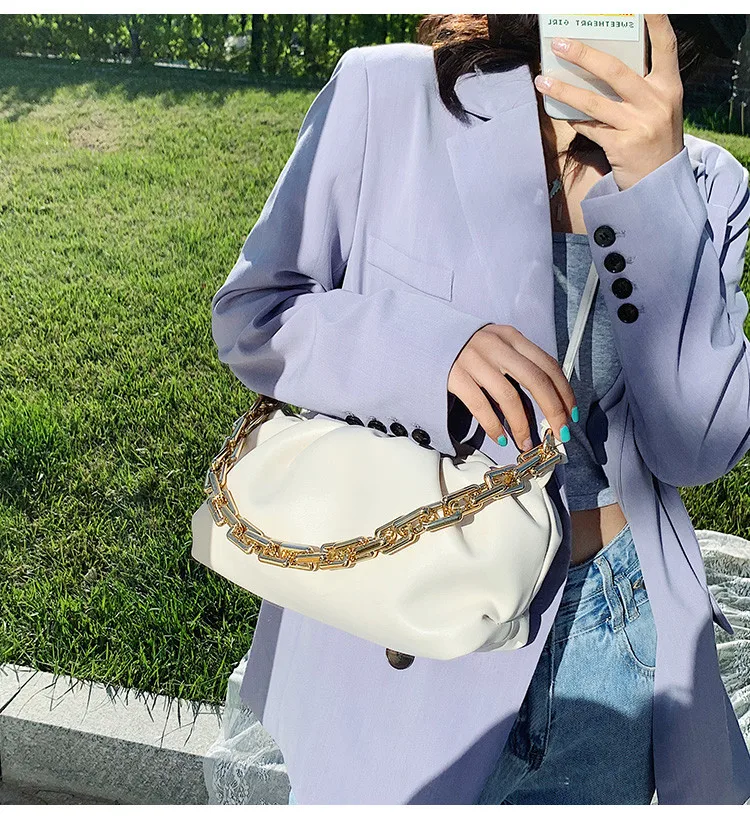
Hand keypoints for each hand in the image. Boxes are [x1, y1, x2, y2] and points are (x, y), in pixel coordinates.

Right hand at [447, 325, 576, 451]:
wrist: (425, 337)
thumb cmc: (466, 347)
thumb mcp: (497, 345)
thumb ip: (518, 361)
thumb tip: (547, 397)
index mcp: (511, 337)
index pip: (547, 364)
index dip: (564, 391)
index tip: (571, 414)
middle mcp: (496, 346)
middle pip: (535, 380)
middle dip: (553, 411)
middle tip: (560, 434)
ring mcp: (474, 360)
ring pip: (508, 396)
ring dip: (522, 425)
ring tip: (526, 444)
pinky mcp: (455, 376)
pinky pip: (481, 405)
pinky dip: (494, 425)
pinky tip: (501, 436)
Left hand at [533, 14, 684, 190]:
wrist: (660, 183)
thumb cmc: (654, 139)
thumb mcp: (658, 108)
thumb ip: (639, 87)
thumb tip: (597, 66)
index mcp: (669, 87)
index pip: (666, 47)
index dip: (657, 23)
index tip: (646, 4)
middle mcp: (656, 102)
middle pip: (615, 70)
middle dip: (583, 54)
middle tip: (559, 43)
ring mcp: (639, 125)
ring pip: (593, 101)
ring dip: (563, 90)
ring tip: (542, 80)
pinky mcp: (622, 146)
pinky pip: (589, 127)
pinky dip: (574, 119)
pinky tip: (560, 112)